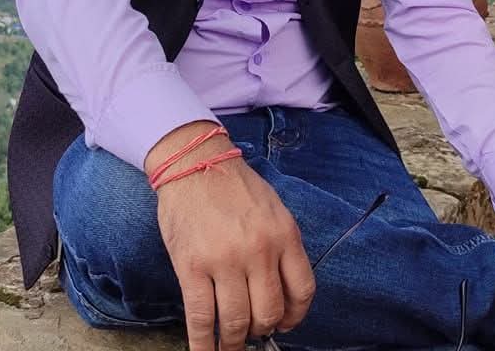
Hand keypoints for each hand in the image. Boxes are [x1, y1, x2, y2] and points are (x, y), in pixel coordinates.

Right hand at [146, 122, 315, 350]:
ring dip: (234, 342)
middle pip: (270, 312)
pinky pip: (201, 319)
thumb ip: (281, 246)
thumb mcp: (273, 208)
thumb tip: (281, 290)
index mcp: (284, 234)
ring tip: (230, 345)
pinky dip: (203, 345)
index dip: (295, 316)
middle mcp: (259, 250)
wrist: (195, 162)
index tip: (285, 324)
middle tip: (253, 331)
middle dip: (262, 329)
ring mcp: (225, 261)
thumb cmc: (234, 186)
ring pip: (237, 322)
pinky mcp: (192, 268)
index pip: (302, 290)